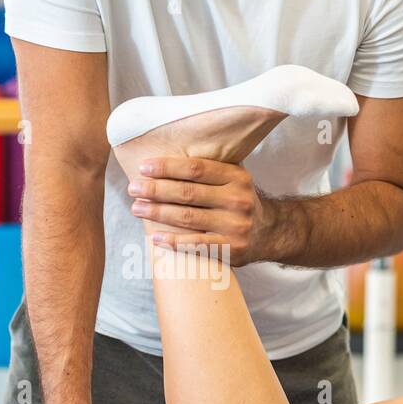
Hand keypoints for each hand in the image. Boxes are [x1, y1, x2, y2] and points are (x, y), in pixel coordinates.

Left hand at [126, 157, 275, 265]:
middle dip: (156, 190)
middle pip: (188, 193)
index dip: (167, 167)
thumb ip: (208, 170)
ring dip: (157, 213)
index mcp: (236, 177)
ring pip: (188, 218)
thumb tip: (165, 154)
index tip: (143, 167)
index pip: (196, 169)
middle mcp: (238, 199)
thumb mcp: (233, 179)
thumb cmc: (237, 201)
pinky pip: (197, 245)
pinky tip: (155, 237)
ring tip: (136, 208)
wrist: (269, 232)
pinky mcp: (232, 249)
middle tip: (133, 189)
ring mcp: (236, 226)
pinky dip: (174, 241)